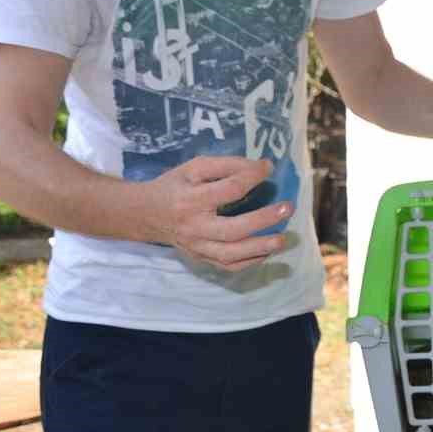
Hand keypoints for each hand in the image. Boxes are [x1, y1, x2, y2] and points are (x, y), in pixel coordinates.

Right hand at [142, 155, 292, 270]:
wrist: (145, 214)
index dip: (252, 177)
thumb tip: (259, 167)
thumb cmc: (175, 186)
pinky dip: (249, 261)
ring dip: (260, 248)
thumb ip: (225, 165)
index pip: (228, 190)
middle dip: (263, 220)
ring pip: (231, 254)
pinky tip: (267, 252)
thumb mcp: (194, 168)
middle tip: (287, 208)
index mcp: (191, 199)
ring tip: (283, 239)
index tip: (268, 168)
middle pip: (233, 229)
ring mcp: (197, 247)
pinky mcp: (200, 258)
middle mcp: (194, 227)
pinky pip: (227, 265)